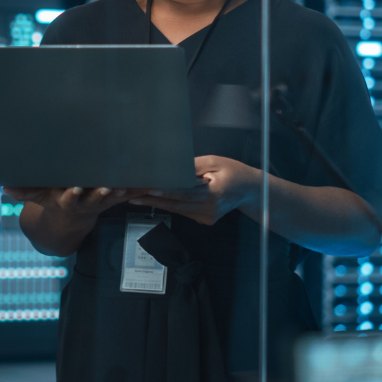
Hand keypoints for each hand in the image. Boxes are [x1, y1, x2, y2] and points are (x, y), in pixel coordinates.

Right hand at [6, 185, 131, 222]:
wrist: (71, 220)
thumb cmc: (54, 200)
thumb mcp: (40, 196)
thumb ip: (24, 191)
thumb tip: (5, 188)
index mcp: (70, 200)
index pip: (71, 197)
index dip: (74, 194)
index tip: (76, 188)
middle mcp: (88, 202)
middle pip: (97, 198)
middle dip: (103, 193)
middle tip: (110, 187)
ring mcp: (104, 202)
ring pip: (117, 197)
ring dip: (126, 192)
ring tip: (134, 186)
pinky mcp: (115, 199)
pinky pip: (130, 194)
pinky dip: (141, 190)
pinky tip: (153, 183)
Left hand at [130, 156, 259, 225]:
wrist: (249, 190)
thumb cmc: (233, 172)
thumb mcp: (214, 162)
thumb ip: (193, 166)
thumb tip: (171, 168)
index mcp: (214, 194)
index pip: (185, 192)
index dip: (166, 191)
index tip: (150, 189)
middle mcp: (209, 209)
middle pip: (176, 204)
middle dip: (153, 199)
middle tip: (132, 196)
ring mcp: (206, 217)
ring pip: (177, 209)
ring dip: (157, 203)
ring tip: (135, 197)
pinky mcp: (204, 219)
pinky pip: (183, 211)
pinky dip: (169, 204)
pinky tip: (153, 200)